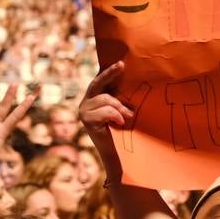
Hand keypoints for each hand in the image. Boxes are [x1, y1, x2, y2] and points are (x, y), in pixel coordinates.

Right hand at [80, 62, 134, 185]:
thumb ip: (121, 99)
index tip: (121, 63)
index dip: (109, 71)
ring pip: (105, 99)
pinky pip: (105, 111)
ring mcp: (84, 112)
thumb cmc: (122, 133)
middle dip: (110, 73)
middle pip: (97, 83)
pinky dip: (115, 115)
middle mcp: (86, 103)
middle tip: (121, 65)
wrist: (117, 156)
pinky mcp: (87, 121)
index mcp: (94, 100)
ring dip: (120, 106)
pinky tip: (121, 122)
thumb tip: (134, 80)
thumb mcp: (121, 112)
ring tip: (129, 116)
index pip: (100, 81)